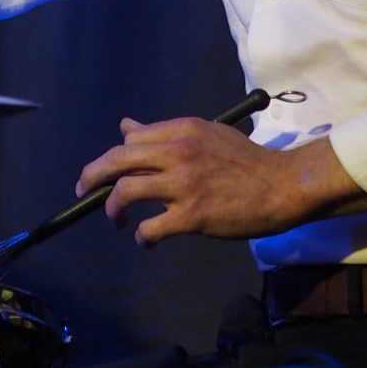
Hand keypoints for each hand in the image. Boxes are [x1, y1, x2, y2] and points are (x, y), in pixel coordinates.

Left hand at [75, 117, 366, 246]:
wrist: (282, 186)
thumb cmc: (246, 160)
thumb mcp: (205, 134)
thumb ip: (165, 132)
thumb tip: (126, 127)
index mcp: (180, 130)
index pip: (130, 140)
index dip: (111, 158)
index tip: (104, 173)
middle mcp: (177, 152)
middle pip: (116, 161)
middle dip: (92, 177)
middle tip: (84, 192)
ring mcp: (183, 184)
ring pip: (125, 192)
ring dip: (112, 209)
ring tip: (116, 220)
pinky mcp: (192, 215)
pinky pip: (150, 228)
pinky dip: (141, 237)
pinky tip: (145, 240)